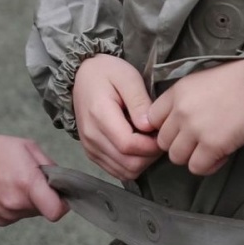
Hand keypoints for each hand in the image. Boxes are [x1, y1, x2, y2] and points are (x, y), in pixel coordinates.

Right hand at [0, 135, 68, 224]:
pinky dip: (15, 204)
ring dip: (28, 200)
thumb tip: (60, 181)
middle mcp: (17, 204)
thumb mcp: (26, 146)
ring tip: (12, 180)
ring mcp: (6, 215)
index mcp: (27, 183)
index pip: (57, 211)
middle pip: (45, 209)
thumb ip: (48, 165)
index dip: (63, 203)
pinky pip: (16, 215)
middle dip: (43, 195)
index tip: (59, 192)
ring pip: (30, 212)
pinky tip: (2, 189)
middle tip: (29, 177)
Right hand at [72, 55, 161, 180]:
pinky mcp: (92, 154)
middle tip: (159, 137)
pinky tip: (138, 147)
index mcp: (99, 115)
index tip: (162, 133)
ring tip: (148, 141)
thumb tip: (149, 127)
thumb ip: (139, 102)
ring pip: (124, 171)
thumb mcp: (128, 77)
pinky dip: (131, 164)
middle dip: (150, 155)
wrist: (81, 76)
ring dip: (143, 162)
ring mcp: (90, 148)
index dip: (151, 145)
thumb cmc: (107, 72)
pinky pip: (116, 171)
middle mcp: (91, 136)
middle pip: (128, 163)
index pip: (129, 145)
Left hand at [147, 60, 243, 177]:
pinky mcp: (212, 144)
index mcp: (176, 92)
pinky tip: (220, 155)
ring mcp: (195, 129)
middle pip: (162, 142)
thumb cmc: (234, 81)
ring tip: (209, 149)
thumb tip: (171, 122)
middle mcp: (181, 111)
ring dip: (192, 157)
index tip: (178, 131)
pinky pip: (197, 167)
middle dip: (179, 144)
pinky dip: (208, 166)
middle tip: (198, 141)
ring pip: (176, 157)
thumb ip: (181, 99)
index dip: (165, 128)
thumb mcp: (199, 81)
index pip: (151, 119)